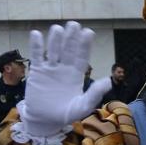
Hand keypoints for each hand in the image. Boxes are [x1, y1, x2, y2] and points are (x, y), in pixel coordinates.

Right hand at [18, 21, 109, 139]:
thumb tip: (108, 81)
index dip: (84, 45)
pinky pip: (37, 56)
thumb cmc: (66, 114)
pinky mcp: (37, 72)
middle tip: (74, 24)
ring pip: (53, 50)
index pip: (81, 57)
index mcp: (77, 74)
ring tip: (58, 29)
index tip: (88, 32)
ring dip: (55, 40)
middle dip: (71, 38)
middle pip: (68, 50)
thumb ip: (94, 93)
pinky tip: (37, 34)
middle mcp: (64, 68)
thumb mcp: (83, 106)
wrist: (46, 120)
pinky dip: (37, 45)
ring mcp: (50, 68)